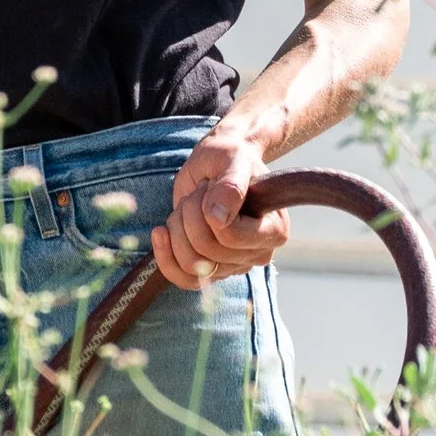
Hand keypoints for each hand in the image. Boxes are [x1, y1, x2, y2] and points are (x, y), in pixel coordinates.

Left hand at [153, 116, 289, 288]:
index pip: (229, 237)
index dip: (206, 211)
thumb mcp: (231, 159)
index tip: (209, 186)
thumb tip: (219, 219)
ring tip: (186, 206)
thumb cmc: (229, 157)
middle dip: (188, 217)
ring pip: (191, 267)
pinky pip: (183, 279)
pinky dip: (165, 257)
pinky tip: (160, 232)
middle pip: (206, 254)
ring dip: (177, 231)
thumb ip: (230, 185)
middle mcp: (258, 253)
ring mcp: (234, 265)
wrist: (216, 164)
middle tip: (197, 193)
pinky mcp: (212, 270)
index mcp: (274, 230)